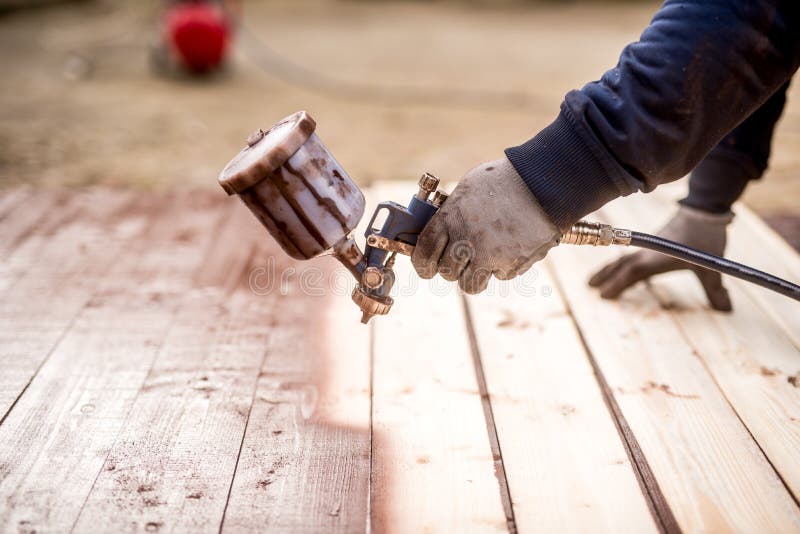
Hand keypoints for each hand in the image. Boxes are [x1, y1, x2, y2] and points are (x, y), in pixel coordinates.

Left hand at [411, 157, 559, 293]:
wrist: (543, 183)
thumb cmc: (504, 180)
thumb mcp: (467, 189)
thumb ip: (451, 213)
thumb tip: (439, 231)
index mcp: (450, 218)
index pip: (424, 253)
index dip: (423, 265)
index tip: (427, 269)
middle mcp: (465, 240)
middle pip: (447, 273)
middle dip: (453, 269)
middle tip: (463, 259)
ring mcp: (489, 256)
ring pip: (470, 284)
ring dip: (475, 275)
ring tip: (486, 258)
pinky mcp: (511, 265)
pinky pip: (500, 276)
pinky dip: (503, 266)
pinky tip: (511, 245)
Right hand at [589, 205, 733, 309]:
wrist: (704, 210)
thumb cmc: (705, 238)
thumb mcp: (711, 267)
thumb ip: (715, 289)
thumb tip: (726, 309)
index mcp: (656, 260)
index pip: (631, 274)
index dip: (617, 284)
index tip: (603, 296)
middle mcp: (648, 253)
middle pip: (620, 266)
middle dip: (605, 277)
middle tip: (590, 288)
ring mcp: (649, 247)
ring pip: (623, 259)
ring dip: (608, 269)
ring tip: (594, 279)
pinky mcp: (653, 242)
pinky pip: (630, 255)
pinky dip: (620, 263)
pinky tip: (620, 267)